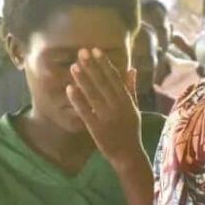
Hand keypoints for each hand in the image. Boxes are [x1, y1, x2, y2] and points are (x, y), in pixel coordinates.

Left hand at [66, 48, 143, 168]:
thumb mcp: (134, 108)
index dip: (104, 64)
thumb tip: (131, 69)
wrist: (128, 154)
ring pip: (93, 95)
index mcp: (126, 100)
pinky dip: (78, 100)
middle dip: (92, 67)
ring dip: (83, 80)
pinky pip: (85, 111)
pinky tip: (70, 88)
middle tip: (81, 52)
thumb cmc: (131, 130)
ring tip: (74, 66)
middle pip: (102, 83)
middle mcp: (117, 107)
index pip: (114, 78)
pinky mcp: (96, 128)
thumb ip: (131, 88)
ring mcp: (106, 117)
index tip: (95, 50)